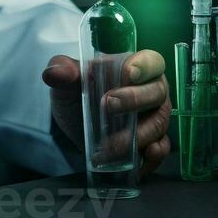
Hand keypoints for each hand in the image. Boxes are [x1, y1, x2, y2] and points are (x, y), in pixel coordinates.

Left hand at [42, 49, 171, 176]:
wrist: (75, 129)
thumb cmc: (76, 96)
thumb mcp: (65, 82)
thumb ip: (61, 70)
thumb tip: (55, 73)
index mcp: (133, 67)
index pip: (151, 60)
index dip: (144, 65)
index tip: (128, 73)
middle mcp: (150, 90)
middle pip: (157, 92)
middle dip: (134, 99)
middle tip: (108, 106)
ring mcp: (154, 117)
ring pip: (159, 123)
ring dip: (137, 134)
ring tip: (109, 144)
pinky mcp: (154, 142)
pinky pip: (163, 148)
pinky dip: (154, 155)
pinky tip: (141, 157)